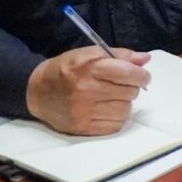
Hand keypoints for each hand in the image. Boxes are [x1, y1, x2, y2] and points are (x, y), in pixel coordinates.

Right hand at [26, 46, 150, 134]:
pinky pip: (116, 125)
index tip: (140, 76)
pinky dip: (115, 117)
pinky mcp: (84, 127)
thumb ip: (119, 55)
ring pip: (126, 110)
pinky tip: (104, 109)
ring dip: (123, 104)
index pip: (131, 74)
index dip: (141, 75)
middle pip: (131, 92)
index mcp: (90, 68)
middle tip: (119, 86)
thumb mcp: (88, 54)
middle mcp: (88, 90)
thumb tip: (144, 59)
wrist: (37, 91)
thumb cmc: (66, 70)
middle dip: (130, 88)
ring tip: (110, 98)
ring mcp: (85, 111)